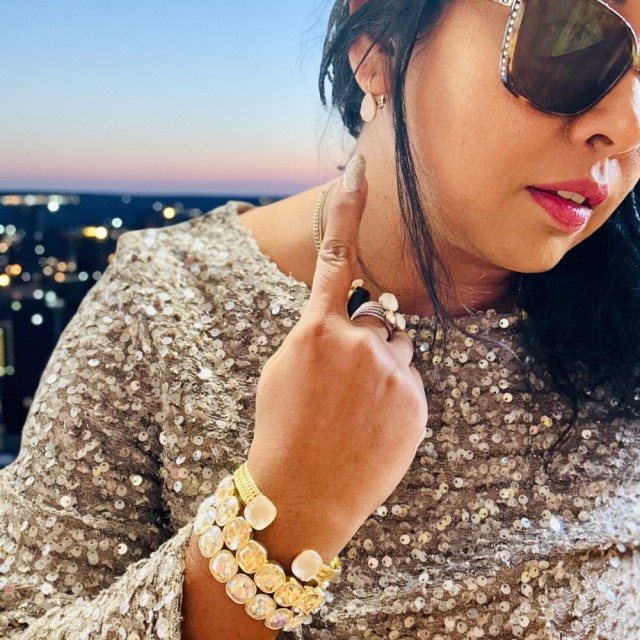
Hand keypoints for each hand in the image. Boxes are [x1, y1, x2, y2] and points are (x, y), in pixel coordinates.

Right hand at [247, 154, 427, 553]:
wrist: (302, 493)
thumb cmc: (283, 428)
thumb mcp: (283, 370)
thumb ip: (316, 334)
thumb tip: (348, 319)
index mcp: (314, 330)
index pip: (335, 256)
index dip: (346, 210)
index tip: (359, 170)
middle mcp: (356, 342)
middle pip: (378, 317)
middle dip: (366, 339)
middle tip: (344, 385)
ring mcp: (390, 371)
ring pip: (399, 347)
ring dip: (384, 366)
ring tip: (359, 410)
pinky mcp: (416, 400)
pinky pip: (412, 379)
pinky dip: (398, 395)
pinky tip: (376, 427)